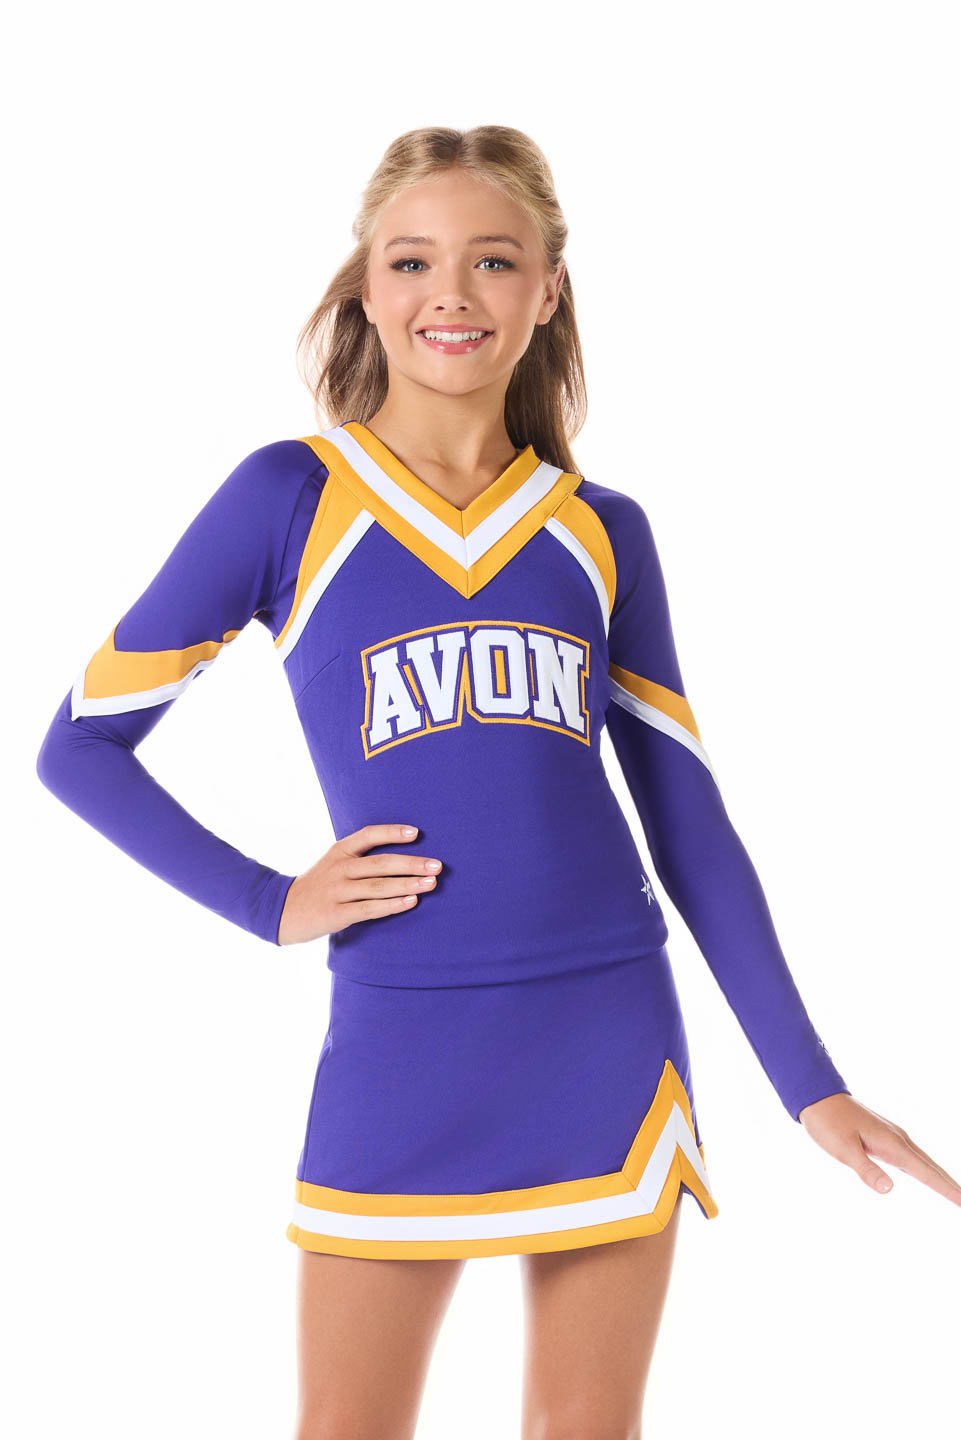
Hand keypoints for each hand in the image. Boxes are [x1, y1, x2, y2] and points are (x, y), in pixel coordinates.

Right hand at [277, 823, 441, 945]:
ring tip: (431, 883)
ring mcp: (337, 891)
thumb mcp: (333, 863)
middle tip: (437, 865)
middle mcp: (339, 868)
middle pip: (381, 863)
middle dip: (412, 863)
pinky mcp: (336, 914)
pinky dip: (393, 905)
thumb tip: (401, 856)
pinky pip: (370, 908)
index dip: (393, 832)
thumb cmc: (318, 886)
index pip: (369, 835)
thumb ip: (359, 857)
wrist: (281, 910)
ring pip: (378, 886)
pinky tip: (411, 902)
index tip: (417, 833)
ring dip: (408, 884)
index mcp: (339, 850)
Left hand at [798, 1092, 960, 1206]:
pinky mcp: (886, 1137)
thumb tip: (890, 1189)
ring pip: (925, 1162)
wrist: (818, 1097)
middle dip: (951, 1186)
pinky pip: (913, 1157)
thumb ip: (866, 1169)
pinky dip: (927, 1170)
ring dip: (941, 1178)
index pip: (926, 1173)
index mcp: (892, 1144)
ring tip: (956, 1194)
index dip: (947, 1189)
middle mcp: (899, 1139)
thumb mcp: (843, 1149)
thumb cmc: (828, 1123)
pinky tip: (928, 1176)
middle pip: (932, 1168)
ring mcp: (894, 1137)